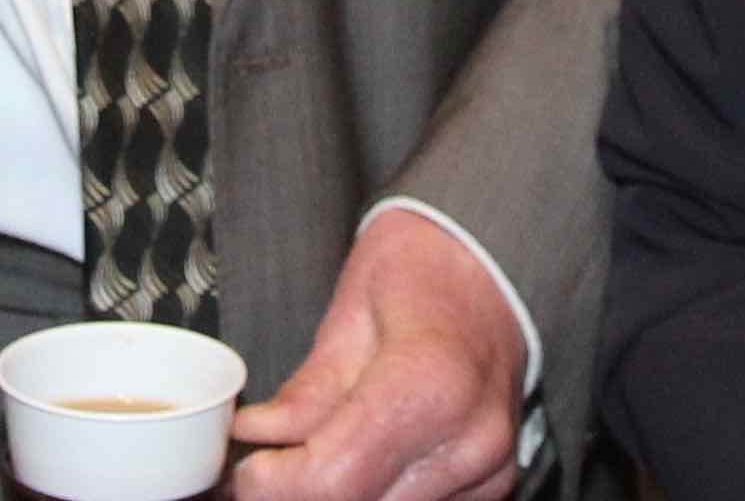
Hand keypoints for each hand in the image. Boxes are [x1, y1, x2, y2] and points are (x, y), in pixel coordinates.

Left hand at [226, 210, 523, 500]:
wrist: (496, 266)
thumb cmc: (425, 270)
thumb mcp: (350, 311)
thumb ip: (307, 390)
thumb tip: (258, 437)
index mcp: (431, 384)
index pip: (334, 480)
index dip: (273, 485)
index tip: (249, 467)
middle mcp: (471, 439)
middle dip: (297, 493)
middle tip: (267, 468)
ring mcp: (490, 470)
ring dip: (337, 496)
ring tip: (308, 461)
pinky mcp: (494, 485)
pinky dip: (377, 494)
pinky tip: (357, 463)